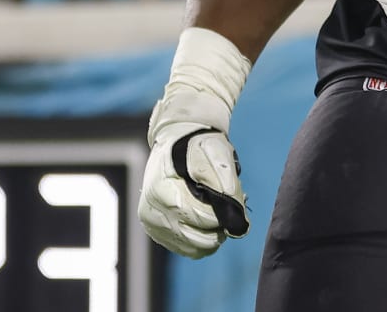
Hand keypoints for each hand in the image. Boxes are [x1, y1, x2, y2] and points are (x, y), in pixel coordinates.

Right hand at [138, 33, 251, 257]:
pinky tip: (206, 217)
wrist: (178, 138)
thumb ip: (226, 183)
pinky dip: (201, 237)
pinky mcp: (155, 230)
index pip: (199, 219)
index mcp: (162, 190)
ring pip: (192, 247)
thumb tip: (235, 215)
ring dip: (211, 232)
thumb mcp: (217, 154)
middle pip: (197, 238)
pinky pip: (185, 247)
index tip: (232, 201)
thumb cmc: (198, 144)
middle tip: (227, 205)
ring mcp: (151, 222)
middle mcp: (151, 211)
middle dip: (218, 225)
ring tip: (216, 208)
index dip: (221, 215)